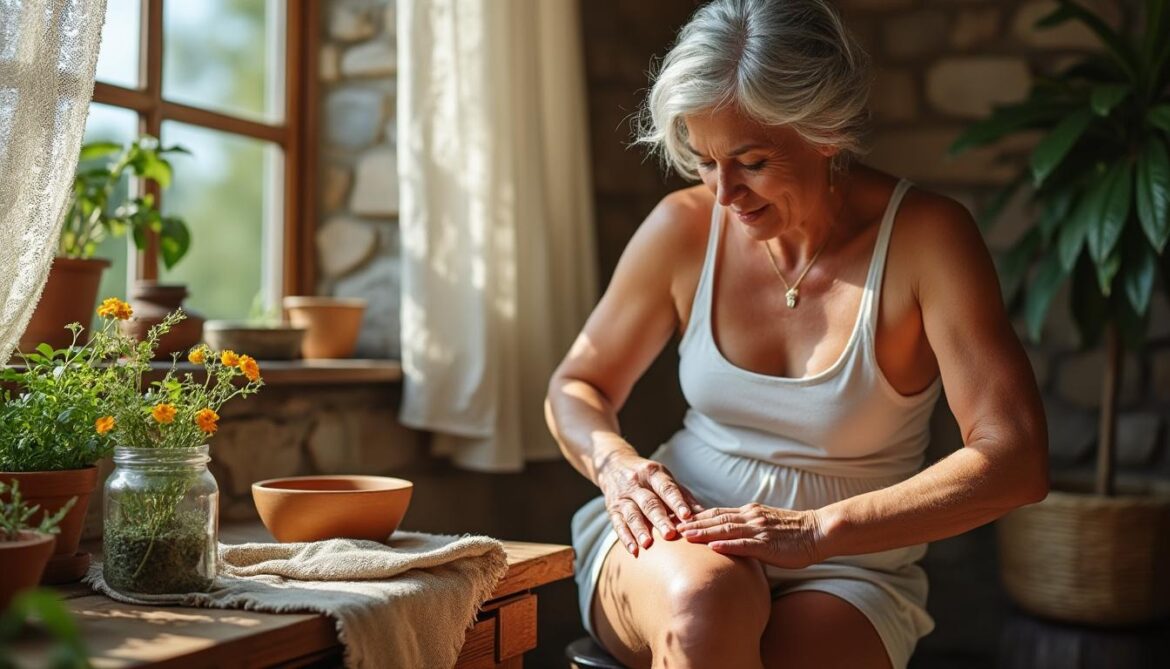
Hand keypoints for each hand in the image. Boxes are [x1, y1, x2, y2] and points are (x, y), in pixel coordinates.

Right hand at [596, 451, 703, 555]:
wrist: (613, 465)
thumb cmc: (647, 476)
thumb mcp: (664, 478)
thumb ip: (683, 495)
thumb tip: (704, 514)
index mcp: (653, 473)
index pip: (666, 488)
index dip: (676, 502)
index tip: (687, 516)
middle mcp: (636, 483)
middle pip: (649, 503)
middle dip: (660, 519)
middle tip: (670, 534)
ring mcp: (622, 497)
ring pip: (632, 514)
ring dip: (640, 530)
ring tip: (648, 544)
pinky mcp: (612, 509)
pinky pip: (617, 524)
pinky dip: (625, 538)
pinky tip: (634, 550)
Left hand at [676, 503, 822, 568]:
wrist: (818, 532)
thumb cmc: (794, 534)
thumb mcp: (766, 526)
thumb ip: (748, 530)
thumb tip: (729, 538)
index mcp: (749, 513)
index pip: (716, 512)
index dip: (695, 515)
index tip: (676, 518)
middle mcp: (750, 517)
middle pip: (715, 518)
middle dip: (691, 523)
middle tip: (670, 526)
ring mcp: (759, 529)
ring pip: (726, 529)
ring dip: (703, 532)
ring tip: (684, 536)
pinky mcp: (768, 543)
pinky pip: (745, 544)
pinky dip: (728, 545)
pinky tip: (713, 548)